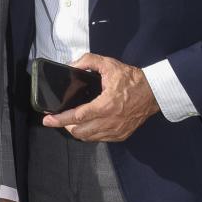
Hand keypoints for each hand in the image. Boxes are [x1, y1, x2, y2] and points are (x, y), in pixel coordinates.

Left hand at [43, 55, 158, 141]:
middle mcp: (110, 121)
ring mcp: (116, 130)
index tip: (47, 120)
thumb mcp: (109, 64)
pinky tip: (88, 125)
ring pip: (88, 138)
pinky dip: (90, 134)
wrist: (154, 92)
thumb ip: (88, 61)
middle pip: (79, 132)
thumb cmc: (132, 80)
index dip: (59, 119)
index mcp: (106, 105)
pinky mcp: (121, 135)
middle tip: (60, 118)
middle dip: (65, 126)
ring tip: (72, 122)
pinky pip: (100, 139)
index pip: (76, 116)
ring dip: (77, 131)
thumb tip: (71, 66)